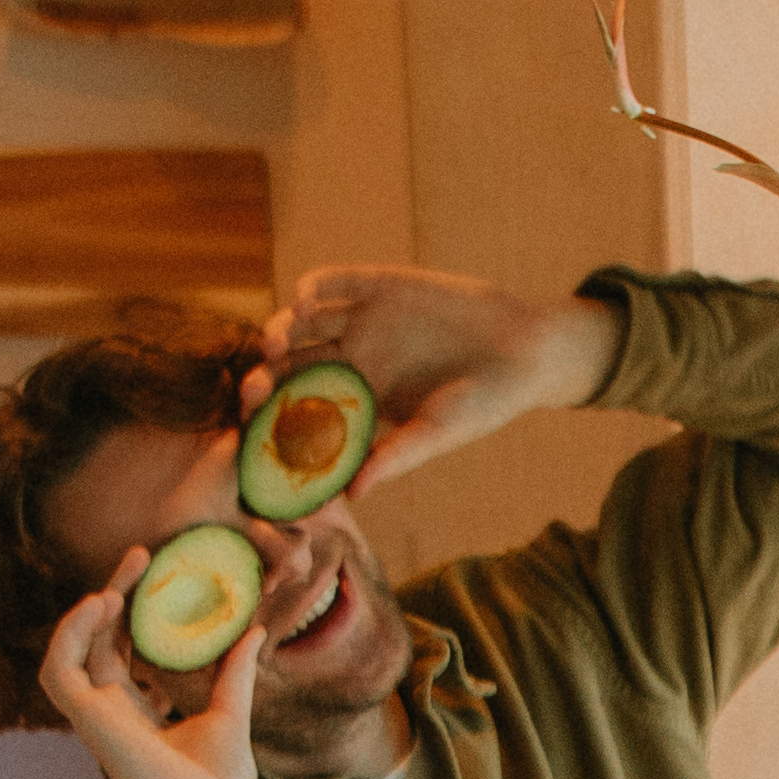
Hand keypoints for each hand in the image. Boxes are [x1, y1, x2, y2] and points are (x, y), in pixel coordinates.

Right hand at [37, 543, 271, 778]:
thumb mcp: (231, 716)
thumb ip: (235, 674)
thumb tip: (254, 632)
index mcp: (137, 714)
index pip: (121, 650)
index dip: (132, 610)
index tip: (155, 571)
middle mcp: (110, 714)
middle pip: (97, 642)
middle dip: (113, 594)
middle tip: (140, 555)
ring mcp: (95, 719)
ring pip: (68, 653)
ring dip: (86, 613)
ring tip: (118, 582)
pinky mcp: (87, 723)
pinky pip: (57, 671)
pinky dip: (70, 635)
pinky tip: (101, 605)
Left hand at [259, 263, 625, 487]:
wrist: (527, 352)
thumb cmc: (485, 404)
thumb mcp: (437, 434)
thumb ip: (393, 457)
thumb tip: (350, 496)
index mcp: (359, 399)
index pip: (302, 407)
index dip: (273, 417)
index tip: (255, 430)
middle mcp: (354, 358)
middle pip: (291, 364)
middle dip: (265, 375)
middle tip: (252, 390)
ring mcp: (364, 320)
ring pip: (304, 322)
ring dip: (282, 329)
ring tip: (277, 343)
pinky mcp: (381, 285)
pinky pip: (335, 282)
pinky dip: (314, 287)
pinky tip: (305, 302)